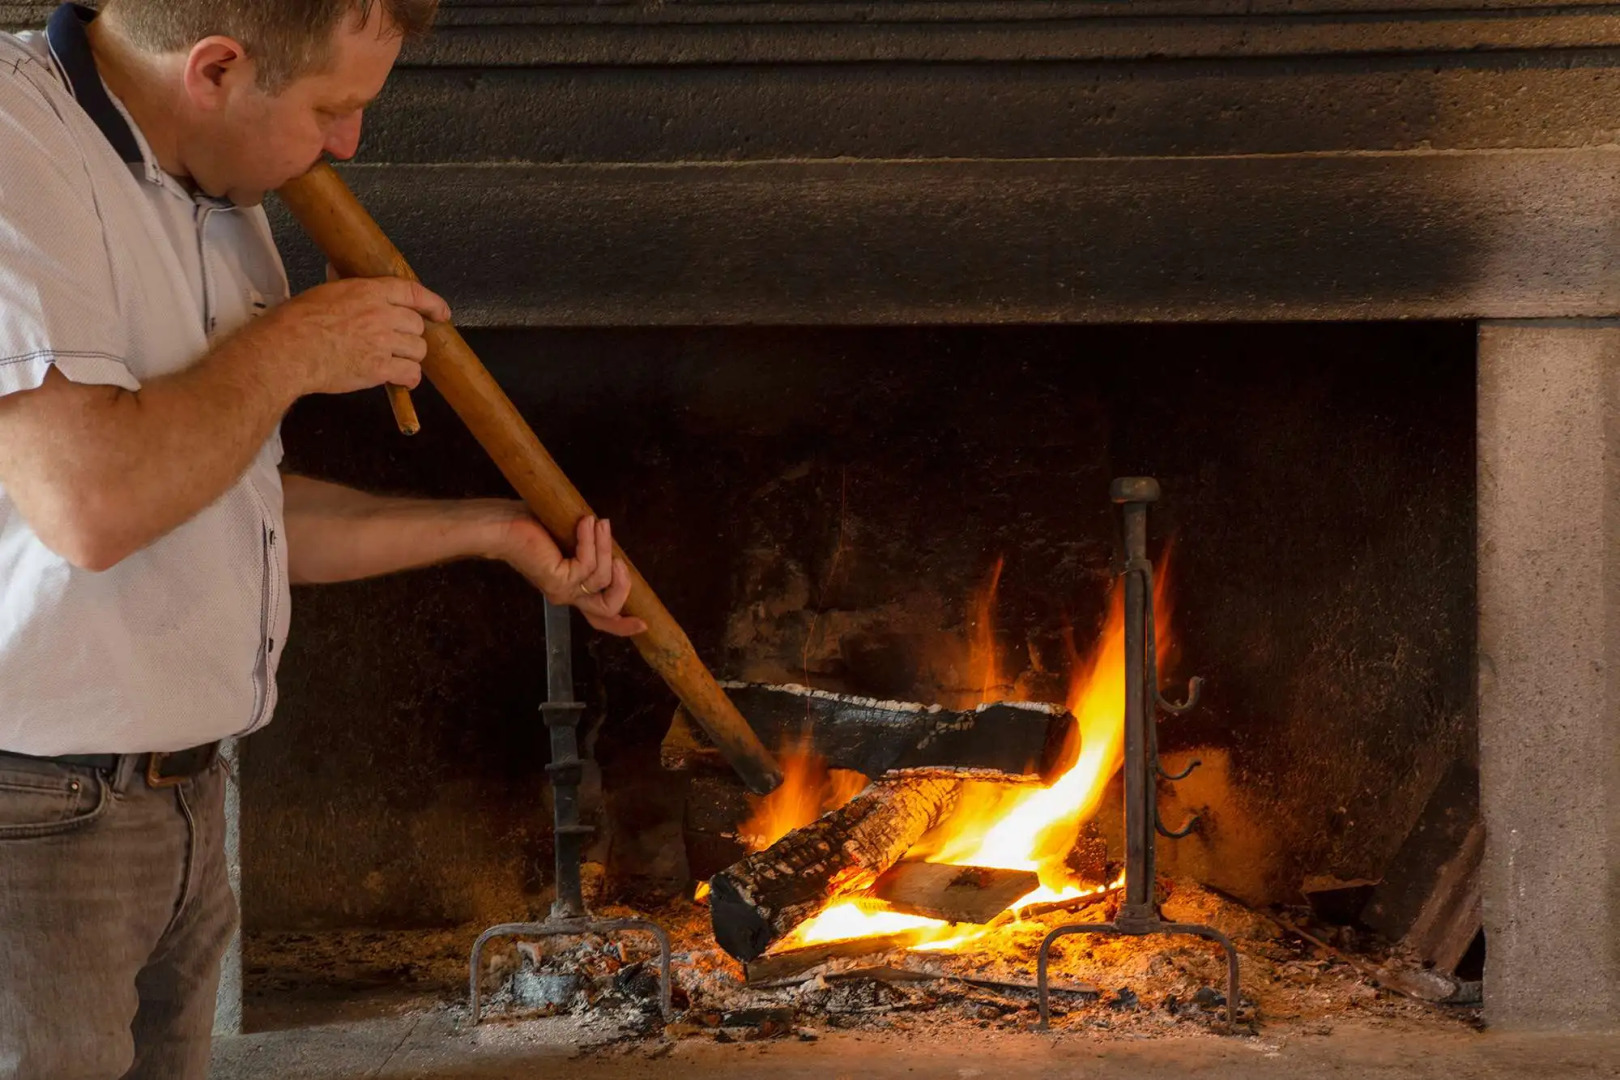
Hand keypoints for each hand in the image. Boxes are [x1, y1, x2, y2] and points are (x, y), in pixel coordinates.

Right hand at [249, 277, 451, 399]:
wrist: (288, 350)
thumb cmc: (296, 322)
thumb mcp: (323, 293)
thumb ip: (342, 286)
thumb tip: (338, 271)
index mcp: (369, 291)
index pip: (412, 292)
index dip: (432, 303)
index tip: (441, 312)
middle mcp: (382, 315)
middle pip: (417, 325)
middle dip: (411, 335)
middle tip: (398, 343)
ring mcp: (383, 342)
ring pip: (418, 350)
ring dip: (411, 357)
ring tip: (396, 361)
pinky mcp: (379, 368)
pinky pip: (410, 374)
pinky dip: (409, 379)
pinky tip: (400, 380)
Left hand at [499, 512, 647, 636]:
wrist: (500, 526)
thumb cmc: (530, 526)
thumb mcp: (569, 538)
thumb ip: (589, 546)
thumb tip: (610, 534)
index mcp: (570, 589)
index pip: (599, 618)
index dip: (622, 625)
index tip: (644, 624)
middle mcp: (567, 595)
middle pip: (607, 610)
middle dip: (623, 585)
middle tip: (621, 559)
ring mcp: (562, 591)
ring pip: (602, 578)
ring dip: (604, 547)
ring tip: (597, 523)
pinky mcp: (559, 581)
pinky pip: (588, 563)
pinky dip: (590, 540)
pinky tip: (584, 523)